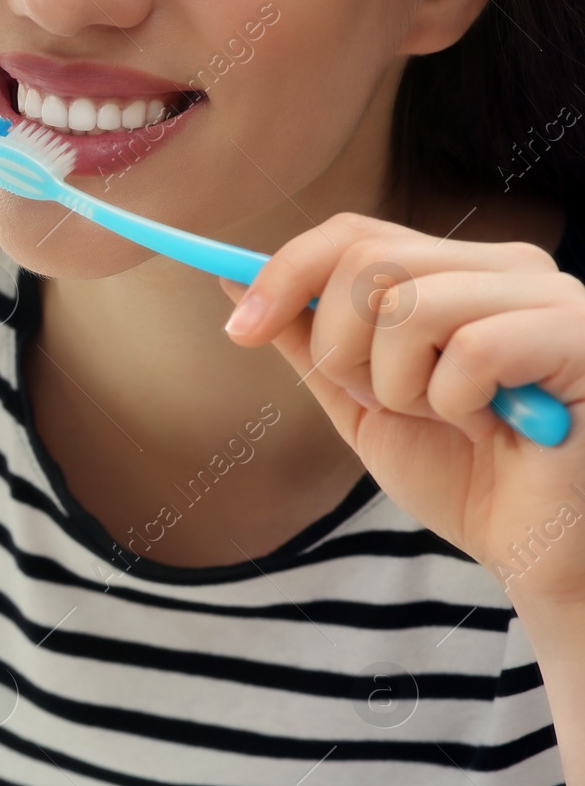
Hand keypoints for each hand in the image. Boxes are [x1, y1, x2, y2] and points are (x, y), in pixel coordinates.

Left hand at [221, 212, 584, 605]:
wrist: (541, 551)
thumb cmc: (467, 477)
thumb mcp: (364, 405)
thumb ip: (310, 341)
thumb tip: (235, 279)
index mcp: (458, 273)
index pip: (352, 234)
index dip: (283, 274)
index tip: (238, 330)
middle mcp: (506, 268)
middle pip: (366, 259)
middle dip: (341, 349)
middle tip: (384, 403)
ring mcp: (549, 296)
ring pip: (407, 304)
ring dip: (398, 384)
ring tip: (447, 418)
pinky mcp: (576, 335)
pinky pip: (468, 347)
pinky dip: (454, 402)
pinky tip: (491, 426)